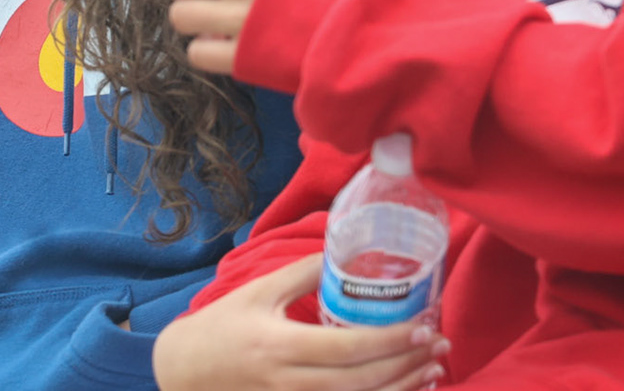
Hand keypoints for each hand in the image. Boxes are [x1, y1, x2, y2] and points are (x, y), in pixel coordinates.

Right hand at [153, 254, 446, 390]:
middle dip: (407, 365)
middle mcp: (288, 383)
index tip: (425, 326)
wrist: (182, 374)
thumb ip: (302, 274)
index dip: (391, 340)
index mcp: (279, 345)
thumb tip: (343, 247)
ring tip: (433, 371)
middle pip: (361, 383)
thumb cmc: (220, 328)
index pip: (347, 348)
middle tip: (441, 346)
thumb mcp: (257, 292)